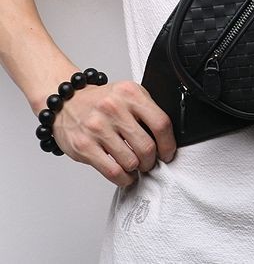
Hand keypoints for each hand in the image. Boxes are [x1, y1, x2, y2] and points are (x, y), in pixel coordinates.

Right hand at [50, 80, 176, 186]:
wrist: (66, 102)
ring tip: (136, 166)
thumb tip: (166, 138)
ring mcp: (98, 127)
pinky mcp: (84, 146)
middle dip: (152, 160)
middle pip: (147, 146)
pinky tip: (125, 175)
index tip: (168, 153)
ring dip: (137, 169)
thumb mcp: (128, 94)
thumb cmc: (102, 101)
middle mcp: (114, 108)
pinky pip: (113, 171)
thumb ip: (146, 110)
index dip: (168, 144)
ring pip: (131, 161)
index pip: (161, 123)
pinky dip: (124, 178)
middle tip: (150, 162)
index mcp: (130, 93)